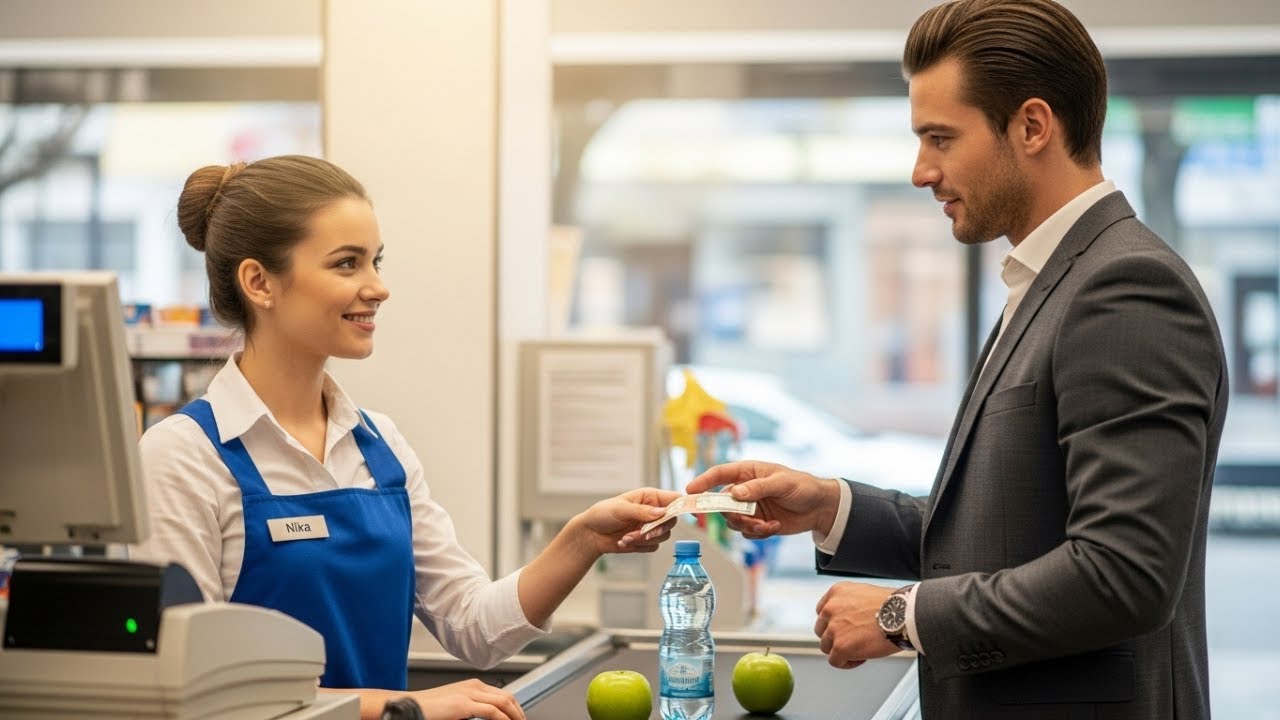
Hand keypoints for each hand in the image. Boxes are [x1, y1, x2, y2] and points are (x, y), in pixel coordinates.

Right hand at [404, 679, 523, 719]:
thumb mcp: (457, 708)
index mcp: (473, 685)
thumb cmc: (429, 709)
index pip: (503, 695)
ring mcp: (469, 693)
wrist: (409, 706)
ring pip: (504, 702)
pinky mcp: (464, 704)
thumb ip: (473, 710)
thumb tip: (491, 718)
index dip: (515, 708)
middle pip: (508, 697)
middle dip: (519, 712)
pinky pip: (493, 712)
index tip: (519, 719)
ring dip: (515, 716)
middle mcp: (474, 686)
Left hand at [575, 487, 682, 554]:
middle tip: (643, 532)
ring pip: (663, 536)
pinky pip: (653, 547)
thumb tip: (661, 513)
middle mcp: (653, 511)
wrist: (590, 534)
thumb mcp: (621, 508)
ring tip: (626, 537)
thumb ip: (642, 511)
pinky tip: (623, 542)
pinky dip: (639, 546)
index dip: (683, 506)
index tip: (686, 514)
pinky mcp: (645, 541)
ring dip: (644, 539)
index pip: (674, 499)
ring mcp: (650, 527)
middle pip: (671, 521)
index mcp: (650, 497)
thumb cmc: (603, 514)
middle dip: (657, 529)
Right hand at [685, 460, 840, 538]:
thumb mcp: (782, 483)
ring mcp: (750, 507)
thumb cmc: (802, 486)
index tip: (690, 491)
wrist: (820, 507)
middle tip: (748, 519)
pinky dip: (759, 533)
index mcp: (748, 472)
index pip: (719, 474)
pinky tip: (775, 527)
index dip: (703, 481)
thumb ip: (758, 488)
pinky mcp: (757, 522)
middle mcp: (745, 490)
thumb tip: (736, 493)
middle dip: (732, 515)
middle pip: (722, 504)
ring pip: (734, 521)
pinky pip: (747, 532)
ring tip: (768, 525)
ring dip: (748, 527)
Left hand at [814, 582, 898, 668]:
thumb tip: (849, 621)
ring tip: (861, 650)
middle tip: (855, 641)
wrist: (904, 615)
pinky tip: (862, 658)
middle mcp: (830, 608)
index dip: (834, 623)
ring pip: (826, 647)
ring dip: (841, 651)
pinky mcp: (840, 646)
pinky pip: (835, 661)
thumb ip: (851, 605)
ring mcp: (834, 628)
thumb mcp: (865, 594)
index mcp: (837, 592)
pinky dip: (847, 663)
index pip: (822, 612)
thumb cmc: (893, 606)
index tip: (845, 629)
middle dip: (836, 637)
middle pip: (822, 630)